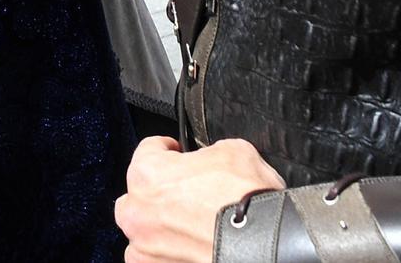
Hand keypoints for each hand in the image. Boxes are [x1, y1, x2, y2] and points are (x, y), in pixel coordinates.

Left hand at [115, 137, 286, 262]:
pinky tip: (185, 249)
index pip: (149, 150)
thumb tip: (211, 157)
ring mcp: (146, 246)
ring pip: (140, 232)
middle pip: (136, 195)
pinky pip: (151, 260)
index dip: (167, 149)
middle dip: (155, 192)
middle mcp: (139, 210)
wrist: (264, 242)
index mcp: (148, 173)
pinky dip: (164, 255)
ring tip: (184, 226)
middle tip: (183, 193)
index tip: (175, 152)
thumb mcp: (233, 150)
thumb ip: (209, 151)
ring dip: (156, 228)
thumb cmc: (245, 200)